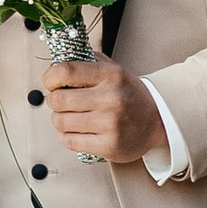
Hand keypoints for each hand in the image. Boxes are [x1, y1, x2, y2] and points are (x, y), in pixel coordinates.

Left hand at [45, 57, 166, 164]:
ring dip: (61, 119)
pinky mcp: (108, 145)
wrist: (156, 122)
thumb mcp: (113, 70)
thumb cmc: (128, 96)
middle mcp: (112, 98)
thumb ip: (86, 62)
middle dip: (55, 101)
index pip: (65, 71)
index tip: (51, 82)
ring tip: (72, 117)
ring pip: (60, 122)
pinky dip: (68, 136)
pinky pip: (69, 140)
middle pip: (58, 99)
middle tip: (63, 102)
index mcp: (111, 75)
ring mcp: (110, 124)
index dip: (50, 77)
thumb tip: (55, 63)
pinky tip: (79, 130)